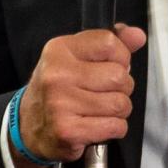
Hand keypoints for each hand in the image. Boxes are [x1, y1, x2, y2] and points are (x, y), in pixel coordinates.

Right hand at [19, 23, 145, 164]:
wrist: (29, 126)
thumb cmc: (59, 90)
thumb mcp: (77, 58)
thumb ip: (110, 45)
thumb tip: (138, 36)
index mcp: (60, 50)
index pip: (109, 43)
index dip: (120, 57)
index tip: (110, 66)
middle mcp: (57, 75)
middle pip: (119, 76)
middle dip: (121, 88)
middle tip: (104, 93)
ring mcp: (61, 104)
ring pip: (120, 104)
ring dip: (119, 111)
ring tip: (100, 110)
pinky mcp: (68, 131)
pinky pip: (116, 126)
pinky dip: (114, 128)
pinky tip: (98, 125)